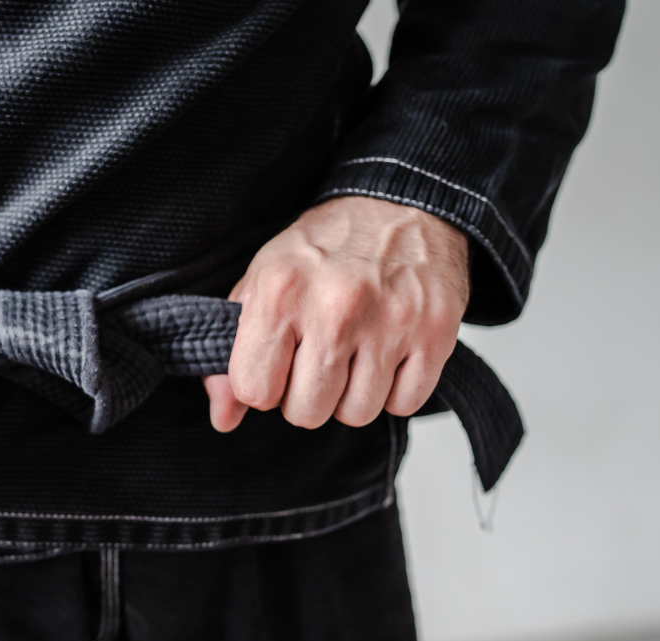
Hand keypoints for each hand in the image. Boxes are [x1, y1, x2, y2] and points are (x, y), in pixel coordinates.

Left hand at [204, 196, 468, 430]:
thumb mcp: (259, 284)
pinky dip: (393, 391)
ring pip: (356, 414)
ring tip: (352, 354)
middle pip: (306, 412)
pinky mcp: (435, 333)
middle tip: (316, 358)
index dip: (262, 385)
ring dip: (350, 395)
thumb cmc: (323, 248)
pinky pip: (404, 405)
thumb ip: (230, 355)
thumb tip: (224, 418)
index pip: (254, 390)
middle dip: (306, 395)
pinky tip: (385, 355)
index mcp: (280, 292)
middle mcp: (334, 308)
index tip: (276, 363)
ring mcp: (390, 322)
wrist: (397, 203)